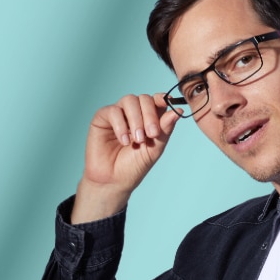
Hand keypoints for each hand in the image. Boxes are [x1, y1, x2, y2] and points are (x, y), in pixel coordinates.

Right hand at [71, 94, 181, 222]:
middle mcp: (133, 113)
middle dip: (150, 115)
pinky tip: (124, 141)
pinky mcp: (102, 118)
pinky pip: (113, 111)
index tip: (170, 104)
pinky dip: (121, 125)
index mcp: (148, 118)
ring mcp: (118, 114)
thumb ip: (165, 129)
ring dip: (136, 120)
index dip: (163, 99)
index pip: (157, 100)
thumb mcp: (155, 148)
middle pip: (144, 99)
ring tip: (138, 140)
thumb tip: (177, 112)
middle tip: (153, 134)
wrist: (114, 180)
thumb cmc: (134, 166)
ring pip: (129, 101)